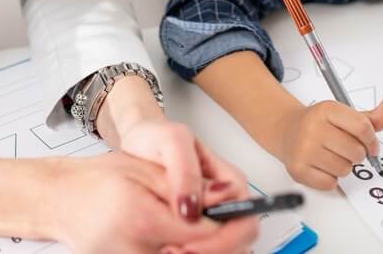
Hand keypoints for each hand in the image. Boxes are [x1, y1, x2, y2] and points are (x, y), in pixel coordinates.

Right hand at [48, 152, 236, 253]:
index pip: (208, 233)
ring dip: (210, 249)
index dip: (231, 223)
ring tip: (209, 228)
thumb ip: (190, 186)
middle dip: (225, 241)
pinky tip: (190, 242)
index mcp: (145, 220)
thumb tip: (228, 198)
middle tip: (227, 220)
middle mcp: (140, 252)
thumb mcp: (149, 171)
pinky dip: (190, 252)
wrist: (65, 202)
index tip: (241, 212)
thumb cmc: (100, 182)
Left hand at [121, 120, 259, 253]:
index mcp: (230, 183)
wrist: (138, 147)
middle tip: (173, 252)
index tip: (188, 245)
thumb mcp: (172, 141)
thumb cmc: (157, 140)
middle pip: (238, 243)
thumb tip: (192, 209)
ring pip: (222, 250)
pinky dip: (185, 252)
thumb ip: (186, 170)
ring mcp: (211, 218)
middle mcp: (225, 204)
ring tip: (165, 250)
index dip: (222, 240)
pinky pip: (200, 248)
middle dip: (209, 252)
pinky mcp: (192, 230)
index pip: (245, 221)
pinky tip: (163, 249)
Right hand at [276, 98, 382, 190]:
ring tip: (333, 157)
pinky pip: (331, 183)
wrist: (287, 131)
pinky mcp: (298, 169)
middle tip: (347, 150)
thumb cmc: (321, 124)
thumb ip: (372, 117)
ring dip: (344, 167)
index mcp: (327, 110)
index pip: (363, 127)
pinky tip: (323, 166)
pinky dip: (331, 179)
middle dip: (358, 154)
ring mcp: (304, 149)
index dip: (372, 140)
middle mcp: (313, 127)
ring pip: (345, 169)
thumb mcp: (345, 115)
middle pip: (356, 152)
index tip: (370, 145)